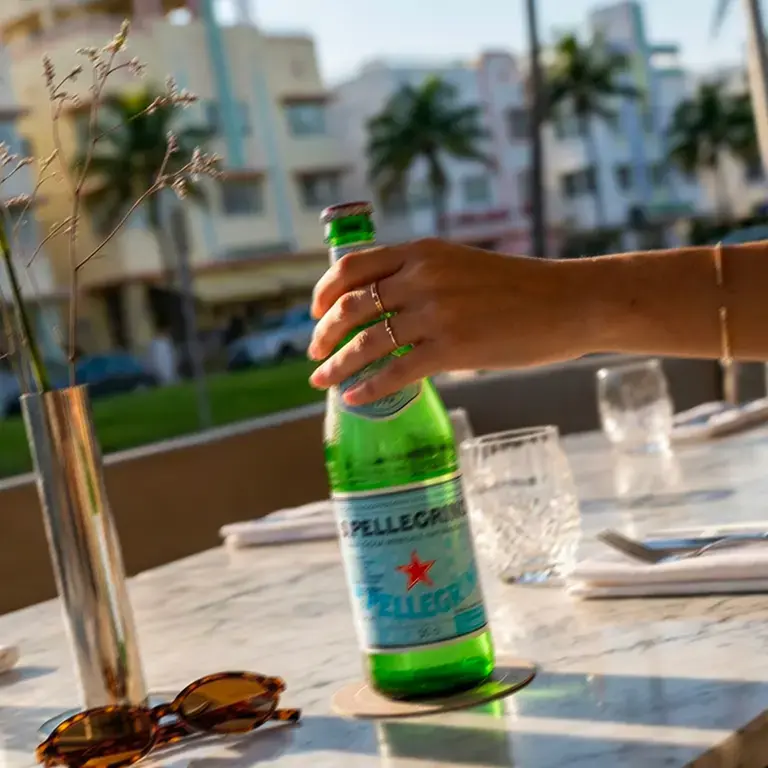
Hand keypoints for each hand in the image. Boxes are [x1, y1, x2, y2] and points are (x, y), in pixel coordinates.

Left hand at [308, 239, 588, 404]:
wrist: (570, 302)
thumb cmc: (522, 288)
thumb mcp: (464, 266)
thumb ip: (425, 277)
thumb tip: (390, 307)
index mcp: (422, 252)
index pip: (352, 266)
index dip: (324, 291)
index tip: (314, 313)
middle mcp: (422, 277)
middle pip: (351, 306)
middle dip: (324, 334)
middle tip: (313, 354)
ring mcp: (436, 313)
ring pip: (367, 342)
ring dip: (337, 364)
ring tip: (321, 381)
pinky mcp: (452, 348)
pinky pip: (395, 373)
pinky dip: (368, 388)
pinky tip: (353, 398)